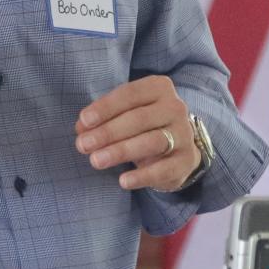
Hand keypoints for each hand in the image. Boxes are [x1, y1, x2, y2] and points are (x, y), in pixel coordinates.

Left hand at [75, 76, 199, 190]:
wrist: (178, 145)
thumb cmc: (142, 124)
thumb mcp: (123, 114)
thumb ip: (102, 118)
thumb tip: (82, 128)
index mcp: (159, 88)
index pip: (130, 94)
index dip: (106, 107)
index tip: (84, 121)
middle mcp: (175, 108)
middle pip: (139, 118)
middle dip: (108, 132)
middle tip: (83, 145)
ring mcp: (184, 134)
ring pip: (152, 141)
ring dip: (121, 151)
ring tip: (96, 160)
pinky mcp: (186, 160)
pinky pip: (164, 169)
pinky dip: (143, 176)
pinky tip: (123, 181)